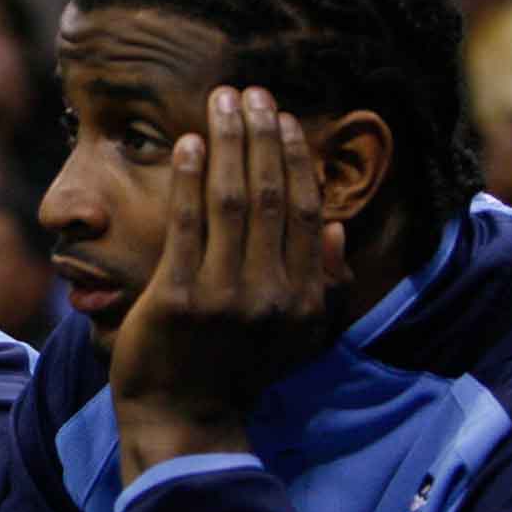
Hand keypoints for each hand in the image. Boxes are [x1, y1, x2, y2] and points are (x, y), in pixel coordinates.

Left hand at [110, 87, 348, 483]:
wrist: (183, 419)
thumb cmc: (236, 371)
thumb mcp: (296, 336)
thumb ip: (320, 284)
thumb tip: (336, 230)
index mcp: (304, 298)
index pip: (306, 212)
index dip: (296, 159)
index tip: (283, 119)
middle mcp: (271, 294)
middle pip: (272, 197)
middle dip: (262, 137)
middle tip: (251, 93)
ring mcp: (223, 297)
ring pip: (232, 203)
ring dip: (229, 145)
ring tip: (221, 102)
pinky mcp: (176, 299)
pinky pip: (186, 225)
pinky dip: (189, 179)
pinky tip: (187, 143)